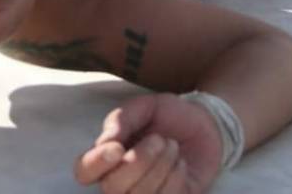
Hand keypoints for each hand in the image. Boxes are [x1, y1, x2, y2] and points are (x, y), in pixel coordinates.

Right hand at [75, 94, 223, 192]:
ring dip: (161, 167)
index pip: (84, 172)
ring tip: (172, 147)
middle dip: (139, 161)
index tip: (117, 148)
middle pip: (113, 188)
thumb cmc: (170, 115)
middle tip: (159, 140)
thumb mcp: (146, 107)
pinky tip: (180, 164)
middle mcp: (121, 181)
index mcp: (109, 156)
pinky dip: (176, 178)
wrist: (207, 125)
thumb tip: (103, 142)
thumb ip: (122, 118)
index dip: (96, 164)